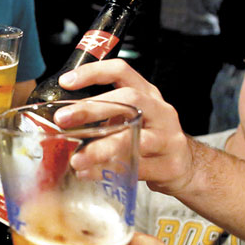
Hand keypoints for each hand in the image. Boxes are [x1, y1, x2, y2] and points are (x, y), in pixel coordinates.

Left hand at [57, 60, 195, 193]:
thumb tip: (60, 120)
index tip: (65, 82)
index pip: (121, 71)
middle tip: (63, 119)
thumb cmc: (150, 139)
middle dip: (92, 108)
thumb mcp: (132, 118)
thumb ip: (104, 116)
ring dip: (101, 148)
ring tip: (76, 158)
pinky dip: (110, 171)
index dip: (93, 72)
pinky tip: (89, 173)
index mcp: (147, 94)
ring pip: (135, 138)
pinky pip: (137, 167)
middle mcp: (160, 111)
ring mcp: (168, 138)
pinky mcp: (170, 165)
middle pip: (129, 100)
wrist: (185, 167)